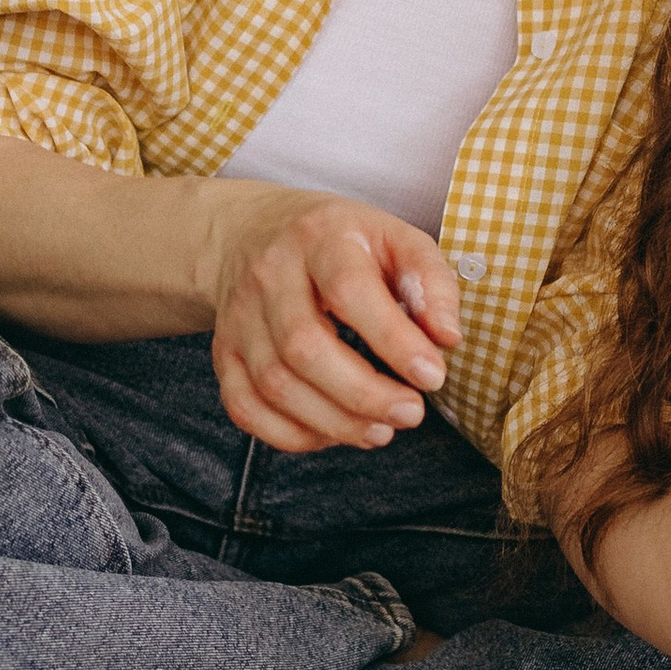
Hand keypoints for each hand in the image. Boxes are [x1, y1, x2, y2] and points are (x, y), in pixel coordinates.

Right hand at [204, 188, 462, 452]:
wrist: (254, 234)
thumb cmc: (340, 244)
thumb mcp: (394, 237)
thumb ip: (430, 281)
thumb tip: (447, 338)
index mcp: (320, 237)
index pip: (349, 291)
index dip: (394, 341)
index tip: (432, 376)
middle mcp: (270, 275)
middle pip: (304, 347)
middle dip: (364, 394)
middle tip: (410, 413)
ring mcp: (239, 317)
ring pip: (275, 384)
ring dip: (334, 422)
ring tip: (380, 430)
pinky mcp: (223, 354)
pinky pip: (246, 407)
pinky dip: (291, 434)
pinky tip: (332, 432)